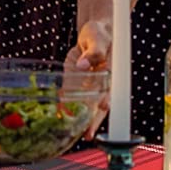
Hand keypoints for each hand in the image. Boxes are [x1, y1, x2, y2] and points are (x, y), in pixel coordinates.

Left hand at [65, 21, 113, 138]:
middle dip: (93, 121)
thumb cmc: (99, 34)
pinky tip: (60, 119)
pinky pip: (70, 100)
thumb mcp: (98, 39)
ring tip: (73, 134)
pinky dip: (65, 110)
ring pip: (85, 107)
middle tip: (88, 134)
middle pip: (98, 106)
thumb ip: (93, 52)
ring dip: (80, 121)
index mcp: (109, 74)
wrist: (90, 34)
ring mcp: (87, 87)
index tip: (103, 108)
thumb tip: (83, 65)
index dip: (107, 101)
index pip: (110, 91)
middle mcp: (99, 85)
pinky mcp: (74, 85)